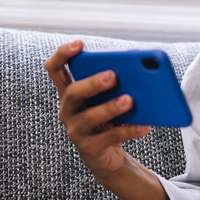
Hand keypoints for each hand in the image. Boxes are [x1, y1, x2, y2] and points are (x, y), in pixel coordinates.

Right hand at [46, 41, 171, 199]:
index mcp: (70, 93)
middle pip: (72, 92)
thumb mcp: (108, 100)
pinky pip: (110, 137)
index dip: (63, 55)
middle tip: (113, 76)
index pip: (55, 70)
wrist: (106, 155)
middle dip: (92, 83)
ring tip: (130, 100)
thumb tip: (140, 74)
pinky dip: (129, 130)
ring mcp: (76, 130)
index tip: (80, 44)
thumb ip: (116, 86)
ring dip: (111, 107)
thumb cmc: (108, 120)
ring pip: (90, 116)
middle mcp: (67, 110)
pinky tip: (145, 126)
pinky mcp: (90, 148)